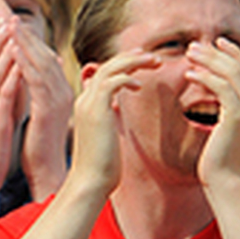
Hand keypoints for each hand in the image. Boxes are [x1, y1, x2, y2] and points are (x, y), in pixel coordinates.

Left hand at [11, 26, 73, 197]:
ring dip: (25, 43)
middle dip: (27, 36)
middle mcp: (62, 91)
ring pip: (42, 63)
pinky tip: (12, 51)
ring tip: (10, 26)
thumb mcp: (36, 111)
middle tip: (11, 17)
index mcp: (59, 91)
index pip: (45, 58)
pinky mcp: (49, 109)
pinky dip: (24, 63)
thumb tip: (25, 72)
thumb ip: (34, 90)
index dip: (30, 40)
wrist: (46, 171)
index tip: (12, 24)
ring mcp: (58, 100)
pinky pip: (37, 80)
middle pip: (45, 55)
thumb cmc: (38, 144)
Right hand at [68, 51, 154, 193]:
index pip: (104, 75)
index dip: (124, 66)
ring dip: (134, 62)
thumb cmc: (102, 167)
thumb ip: (110, 119)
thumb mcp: (107, 136)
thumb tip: (117, 112)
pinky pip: (112, 82)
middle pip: (106, 66)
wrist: (90, 182)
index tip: (144, 64)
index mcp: (87, 105)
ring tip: (155, 61)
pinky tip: (141, 85)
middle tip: (153, 56)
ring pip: (109, 69)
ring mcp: (88, 104)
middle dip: (131, 58)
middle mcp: (85, 100)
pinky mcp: (96, 110)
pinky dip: (128, 78)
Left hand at [185, 39, 239, 187]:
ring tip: (189, 54)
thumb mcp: (226, 125)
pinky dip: (204, 77)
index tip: (216, 42)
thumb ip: (227, 106)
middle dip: (216, 53)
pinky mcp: (238, 116)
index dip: (234, 53)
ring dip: (208, 60)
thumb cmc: (220, 155)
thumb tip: (215, 90)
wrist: (226, 179)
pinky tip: (189, 74)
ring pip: (231, 73)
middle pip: (239, 67)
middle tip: (194, 46)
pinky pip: (221, 88)